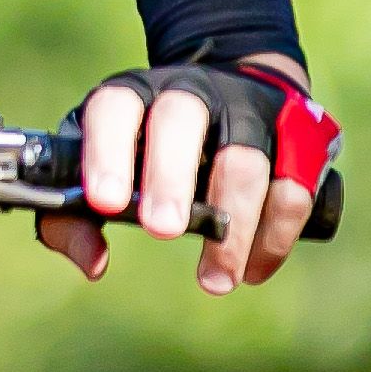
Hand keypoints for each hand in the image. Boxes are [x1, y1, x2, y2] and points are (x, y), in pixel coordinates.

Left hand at [41, 52, 331, 295]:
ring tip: (216, 280)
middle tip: (163, 230)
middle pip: (182, 120)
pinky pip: (293, 187)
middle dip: (171, 177)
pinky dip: (275, 235)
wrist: (232, 97)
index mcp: (134, 94)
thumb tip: (92, 263)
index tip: (105, 203)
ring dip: (234, 225)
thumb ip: (73, 218)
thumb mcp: (99, 169)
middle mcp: (192, 91)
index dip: (107, 152)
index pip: (114, 108)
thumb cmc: (146, 149)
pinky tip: (253, 270)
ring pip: (246, 159)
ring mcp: (248, 111)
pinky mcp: (297, 139)